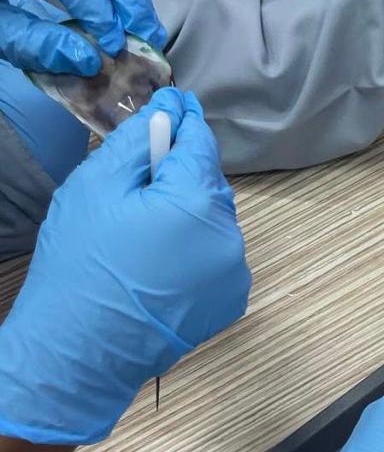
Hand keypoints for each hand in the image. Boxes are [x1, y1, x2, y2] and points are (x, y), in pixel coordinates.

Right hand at [0, 87, 250, 444]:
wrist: (83, 349)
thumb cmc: (82, 264)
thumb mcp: (98, 186)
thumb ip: (139, 141)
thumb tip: (169, 108)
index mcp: (199, 201)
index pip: (201, 144)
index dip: (185, 120)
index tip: (175, 102)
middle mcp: (229, 236)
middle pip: (210, 184)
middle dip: (183, 172)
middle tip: (146, 169)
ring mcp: (234, 273)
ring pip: (215, 221)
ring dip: (189, 211)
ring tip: (147, 223)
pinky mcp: (230, 302)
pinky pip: (217, 257)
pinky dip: (196, 248)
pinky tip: (160, 258)